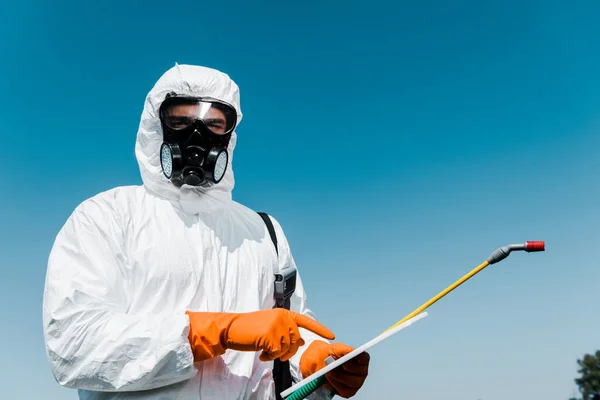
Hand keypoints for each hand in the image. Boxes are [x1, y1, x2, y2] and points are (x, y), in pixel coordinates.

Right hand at [186, 309, 334, 361]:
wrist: (232, 328)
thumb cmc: (251, 328)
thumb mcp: (272, 327)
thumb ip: (287, 331)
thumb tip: (303, 340)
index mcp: (285, 313)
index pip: (306, 321)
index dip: (320, 328)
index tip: (332, 335)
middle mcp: (283, 317)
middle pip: (296, 341)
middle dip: (288, 351)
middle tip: (274, 353)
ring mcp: (277, 326)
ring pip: (287, 349)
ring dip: (276, 355)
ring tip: (264, 350)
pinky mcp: (270, 336)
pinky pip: (277, 354)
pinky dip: (269, 358)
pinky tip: (261, 353)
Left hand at [300, 341, 369, 397]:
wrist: (320, 364)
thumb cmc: (331, 354)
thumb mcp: (334, 348)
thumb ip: (343, 348)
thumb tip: (350, 350)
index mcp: (361, 359)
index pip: (365, 358)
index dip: (361, 357)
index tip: (353, 355)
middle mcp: (362, 371)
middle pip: (359, 371)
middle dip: (347, 366)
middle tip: (335, 362)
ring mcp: (357, 383)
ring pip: (352, 382)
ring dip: (338, 376)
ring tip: (328, 371)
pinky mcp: (349, 392)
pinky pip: (344, 390)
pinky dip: (334, 384)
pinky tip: (328, 378)